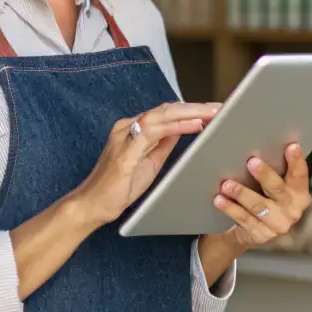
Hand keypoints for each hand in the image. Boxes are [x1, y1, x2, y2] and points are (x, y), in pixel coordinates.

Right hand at [73, 102, 221, 230]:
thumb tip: (181, 130)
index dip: (190, 109)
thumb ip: (162, 144)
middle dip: (195, 107)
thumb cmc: (117, 187)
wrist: (92, 204)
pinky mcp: (125, 151)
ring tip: (212, 112)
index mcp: (133, 129)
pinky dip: (177, 126)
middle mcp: (128, 127)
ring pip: (162, 114)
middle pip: (167, 109)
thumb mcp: (148, 161)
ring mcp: (125, 136)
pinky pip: (154, 131)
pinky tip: (195, 125)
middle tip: (219, 107)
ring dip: (190, 112)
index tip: (212, 110)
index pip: (166, 113)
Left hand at [211, 143, 311, 248]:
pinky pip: (244, 219)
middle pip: (277, 188)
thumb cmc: (265, 196)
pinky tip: (219, 199)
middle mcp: (293, 210)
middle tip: (251, 161)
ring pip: (258, 205)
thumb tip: (256, 142)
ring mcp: (279, 224)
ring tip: (226, 184)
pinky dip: (230, 208)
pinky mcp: (262, 235)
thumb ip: (274, 168)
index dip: (296, 160)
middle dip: (264, 174)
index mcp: (300, 193)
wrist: (255, 230)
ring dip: (241, 193)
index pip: (300, 174)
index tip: (291, 146)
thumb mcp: (273, 185)